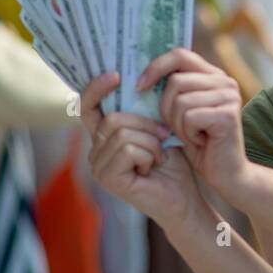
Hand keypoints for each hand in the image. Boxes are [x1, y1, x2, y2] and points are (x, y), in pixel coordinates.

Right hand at [80, 71, 201, 227]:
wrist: (184, 198)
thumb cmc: (173, 165)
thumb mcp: (157, 129)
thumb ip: (141, 109)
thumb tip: (138, 76)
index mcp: (104, 137)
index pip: (87, 106)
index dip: (96, 88)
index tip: (116, 74)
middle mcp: (96, 152)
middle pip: (112, 118)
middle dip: (145, 124)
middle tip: (164, 138)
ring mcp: (99, 167)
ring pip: (122, 133)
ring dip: (151, 142)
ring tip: (160, 157)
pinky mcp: (108, 179)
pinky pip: (128, 149)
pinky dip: (149, 154)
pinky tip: (154, 167)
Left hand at [137, 47, 251, 198]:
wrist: (226, 174)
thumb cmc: (200, 143)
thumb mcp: (181, 112)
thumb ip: (170, 90)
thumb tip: (138, 75)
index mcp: (214, 76)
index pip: (180, 55)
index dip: (156, 67)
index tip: (140, 86)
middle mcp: (225, 82)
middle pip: (175, 80)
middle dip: (166, 108)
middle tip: (176, 127)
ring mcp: (229, 97)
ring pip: (180, 100)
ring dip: (177, 124)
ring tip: (191, 135)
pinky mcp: (227, 114)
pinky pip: (189, 117)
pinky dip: (187, 133)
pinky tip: (199, 142)